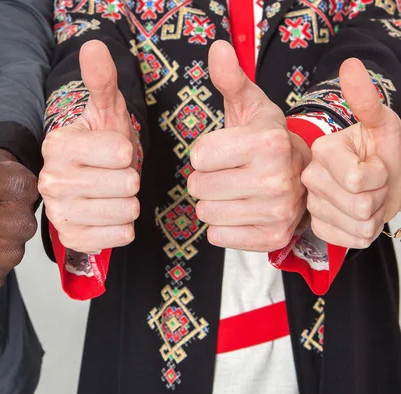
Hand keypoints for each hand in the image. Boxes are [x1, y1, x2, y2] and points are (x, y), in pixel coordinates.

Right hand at [38, 40, 139, 252]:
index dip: (126, 152)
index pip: (121, 154)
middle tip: (114, 174)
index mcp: (58, 144)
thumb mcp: (106, 110)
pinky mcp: (70, 239)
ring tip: (112, 193)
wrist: (91, 182)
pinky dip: (123, 227)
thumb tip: (94, 46)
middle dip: (129, 179)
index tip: (112, 151)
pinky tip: (108, 214)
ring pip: (126, 212)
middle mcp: (51, 180)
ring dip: (128, 203)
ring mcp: (58, 213)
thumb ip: (101, 80)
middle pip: (127, 185)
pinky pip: (120, 237)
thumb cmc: (102, 145)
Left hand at [187, 41, 309, 251]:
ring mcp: (276, 212)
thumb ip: (230, 78)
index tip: (224, 150)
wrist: (301, 174)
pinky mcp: (271, 238)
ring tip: (234, 190)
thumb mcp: (250, 105)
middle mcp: (275, 179)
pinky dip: (221, 226)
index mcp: (267, 143)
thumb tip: (217, 49)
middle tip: (228, 172)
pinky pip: (217, 237)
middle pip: (198, 187)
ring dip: (212, 202)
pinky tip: (240, 210)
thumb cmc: (266, 139)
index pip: (198, 157)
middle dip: (205, 178)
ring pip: (205, 214)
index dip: (204, 153)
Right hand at [301, 59, 400, 247]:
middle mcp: (309, 178)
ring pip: (357, 224)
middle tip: (374, 183)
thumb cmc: (385, 153)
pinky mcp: (316, 227)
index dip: (380, 175)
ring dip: (375, 214)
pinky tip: (358, 216)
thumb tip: (351, 64)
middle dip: (379, 196)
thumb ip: (366, 100)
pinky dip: (363, 231)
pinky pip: (349, 239)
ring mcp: (310, 205)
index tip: (377, 164)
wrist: (386, 181)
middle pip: (359, 204)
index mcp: (322, 152)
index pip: (358, 179)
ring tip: (368, 197)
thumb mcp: (384, 126)